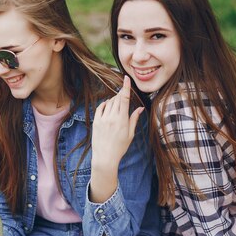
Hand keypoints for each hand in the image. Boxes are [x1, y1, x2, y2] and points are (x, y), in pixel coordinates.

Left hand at [90, 76, 143, 201]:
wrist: (105, 157)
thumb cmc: (120, 147)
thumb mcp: (130, 134)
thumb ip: (134, 119)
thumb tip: (140, 108)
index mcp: (122, 120)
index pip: (124, 99)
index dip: (125, 87)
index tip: (126, 78)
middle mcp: (112, 118)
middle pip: (117, 99)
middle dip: (121, 94)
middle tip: (124, 95)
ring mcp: (102, 119)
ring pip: (109, 103)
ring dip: (114, 99)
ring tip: (118, 104)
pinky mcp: (96, 122)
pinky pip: (100, 107)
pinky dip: (105, 104)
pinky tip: (108, 105)